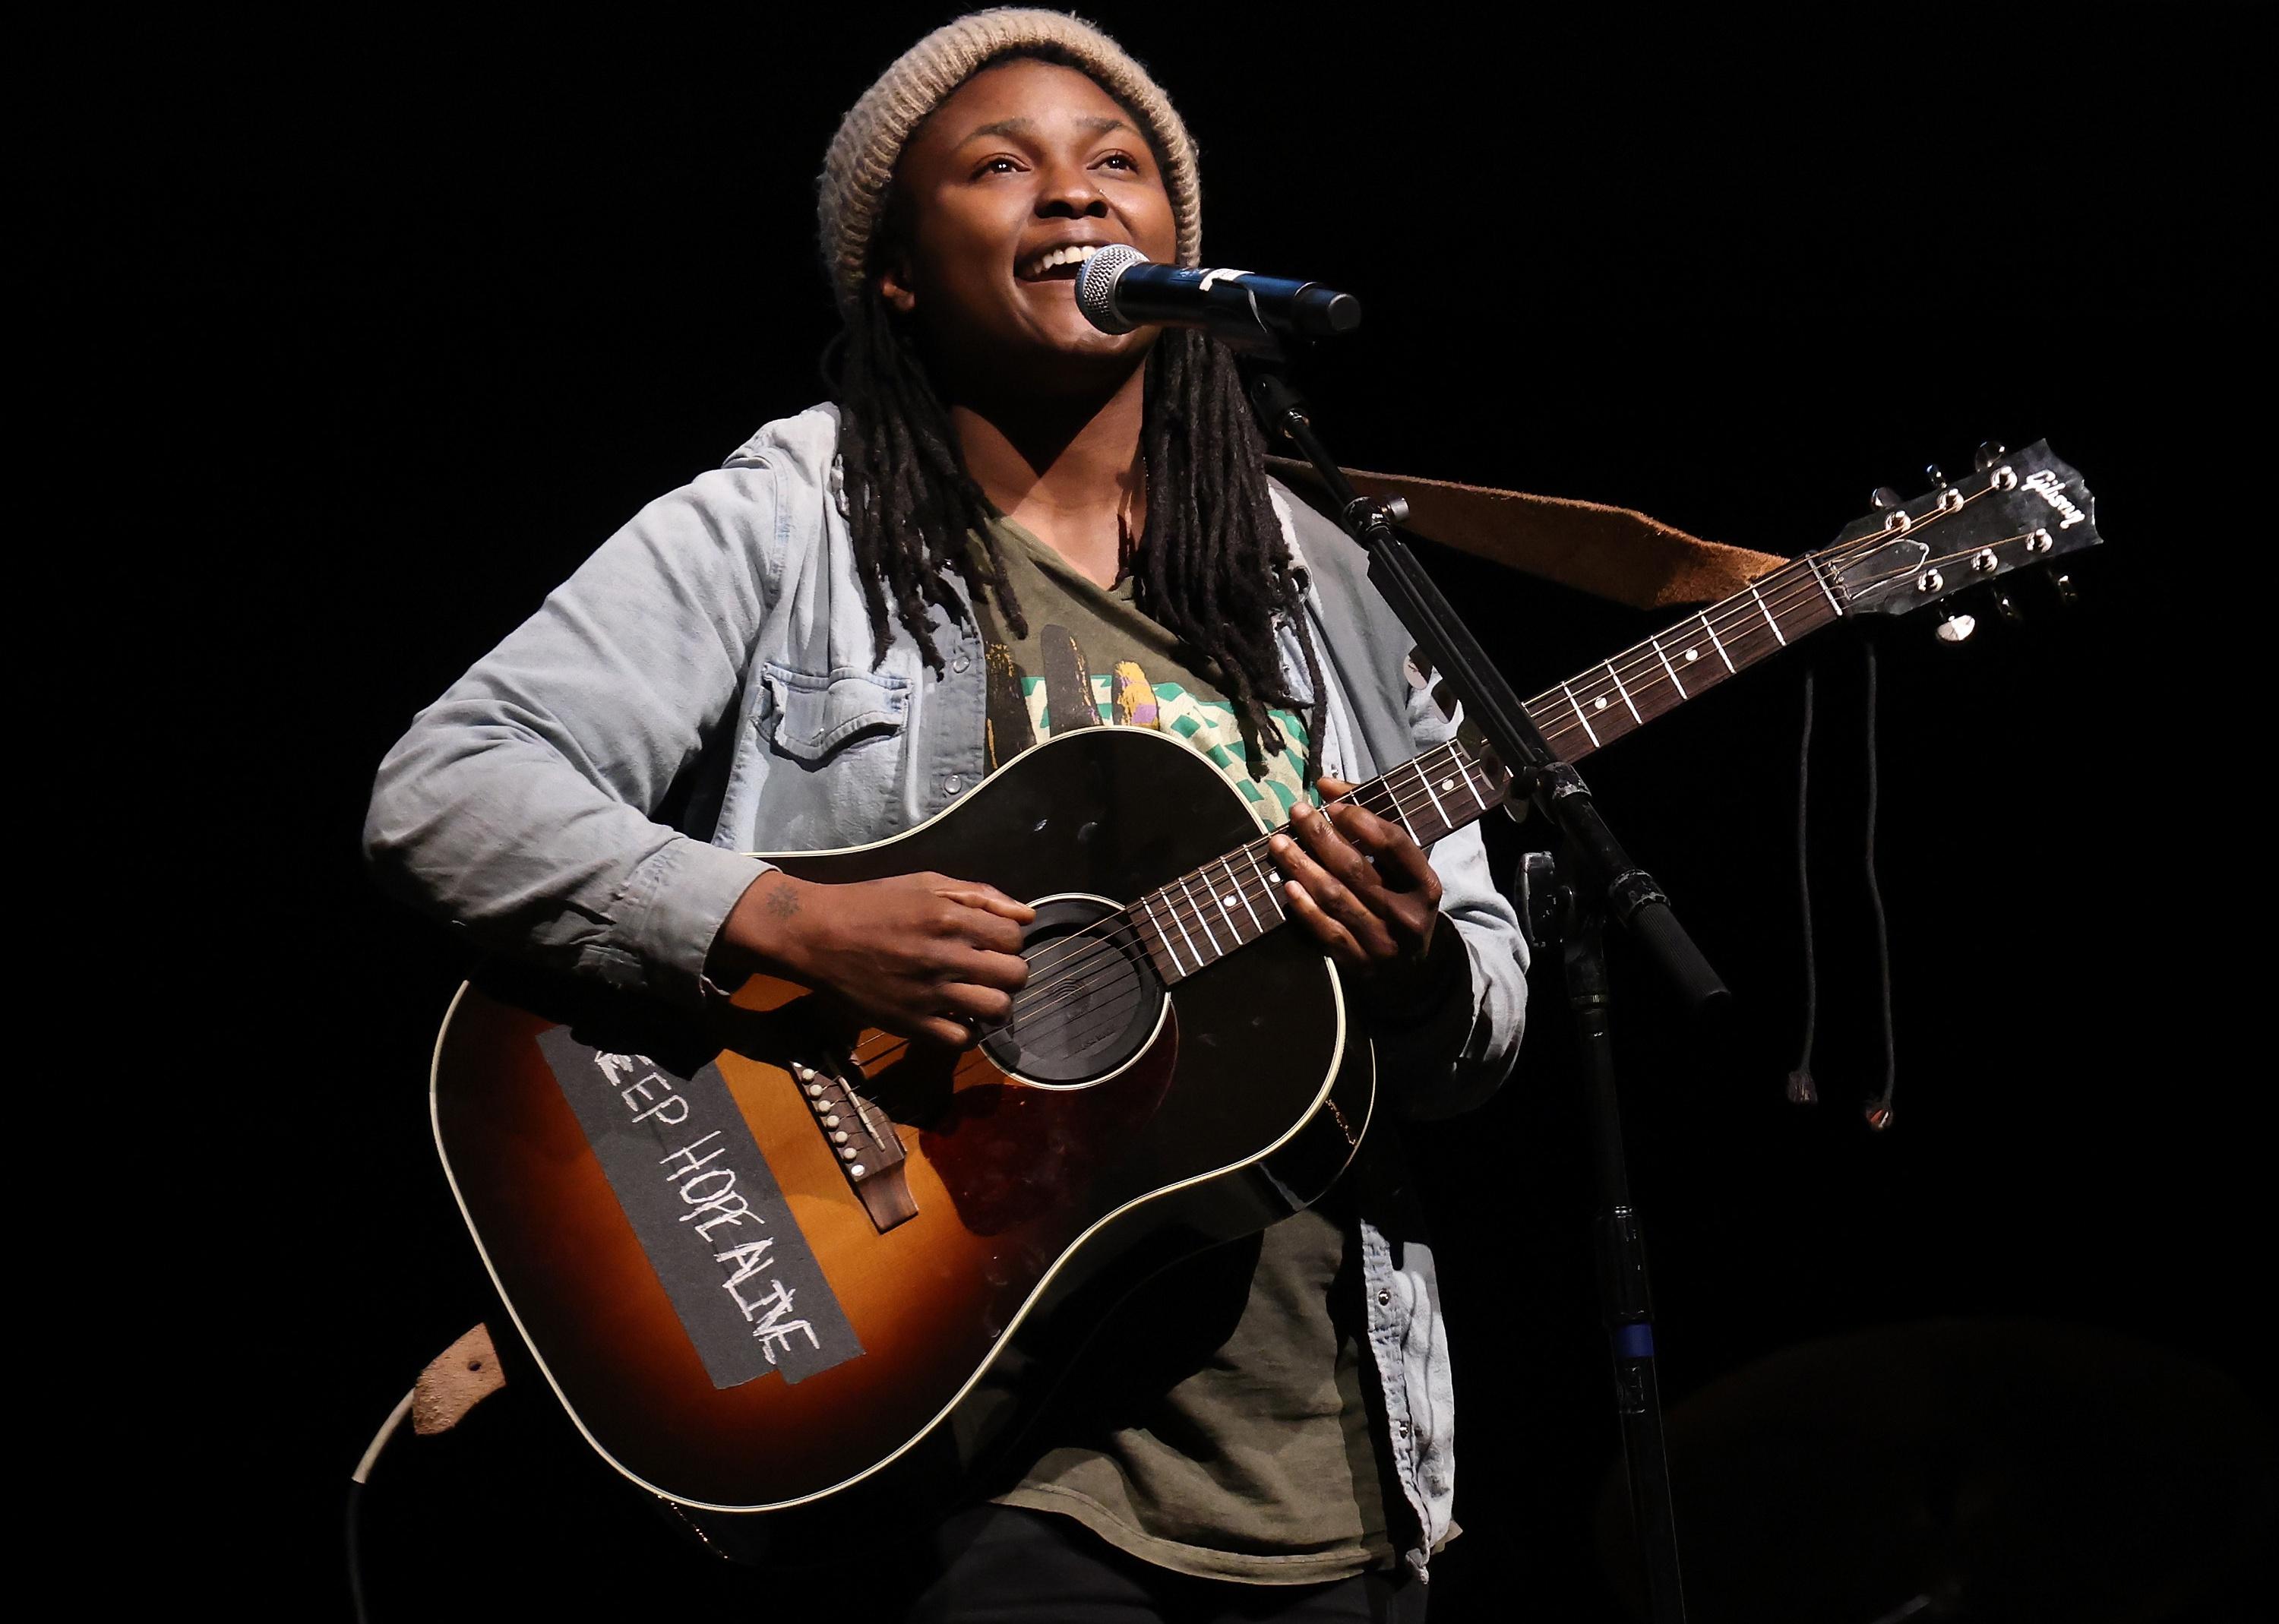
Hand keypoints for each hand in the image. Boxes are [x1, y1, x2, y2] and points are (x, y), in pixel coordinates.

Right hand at [713, 870, 1032, 1048]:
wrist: (816, 935)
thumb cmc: (871, 904)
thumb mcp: (925, 883)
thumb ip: (979, 895)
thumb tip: (1027, 916)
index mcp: (949, 918)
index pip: (1015, 938)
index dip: (1009, 941)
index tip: (991, 943)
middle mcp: (944, 956)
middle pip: (1015, 975)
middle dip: (1010, 972)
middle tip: (989, 971)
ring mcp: (928, 994)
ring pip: (996, 1010)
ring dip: (995, 1004)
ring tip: (978, 996)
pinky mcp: (910, 1023)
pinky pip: (962, 1040)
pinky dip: (967, 1032)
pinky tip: (956, 1017)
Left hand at [1268, 776, 1443, 993]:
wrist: (1411, 974)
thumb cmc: (1401, 904)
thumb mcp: (1403, 871)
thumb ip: (1371, 824)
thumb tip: (1329, 786)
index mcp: (1425, 886)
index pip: (1393, 844)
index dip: (1361, 819)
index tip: (1332, 803)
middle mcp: (1407, 915)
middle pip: (1356, 868)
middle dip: (1321, 836)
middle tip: (1297, 812)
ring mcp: (1383, 942)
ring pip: (1336, 898)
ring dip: (1302, 866)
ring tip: (1279, 842)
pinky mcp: (1360, 963)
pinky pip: (1327, 931)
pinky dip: (1305, 907)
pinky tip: (1288, 885)